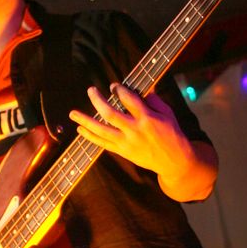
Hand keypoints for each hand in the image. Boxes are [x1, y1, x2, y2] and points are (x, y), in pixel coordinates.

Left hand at [69, 84, 217, 200]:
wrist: (173, 161)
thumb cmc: (172, 134)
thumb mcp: (168, 114)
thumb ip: (154, 100)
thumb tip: (142, 88)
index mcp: (148, 118)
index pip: (129, 100)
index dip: (119, 90)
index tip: (113, 86)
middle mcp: (135, 130)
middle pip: (110, 114)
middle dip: (97, 100)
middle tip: (90, 90)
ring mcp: (127, 143)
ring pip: (102, 130)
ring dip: (85, 121)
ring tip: (73, 113)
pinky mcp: (123, 152)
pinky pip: (103, 144)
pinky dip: (90, 136)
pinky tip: (80, 129)